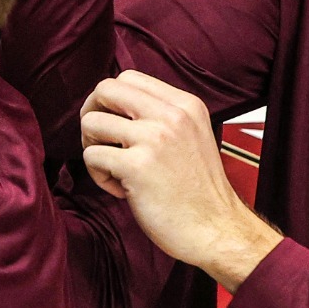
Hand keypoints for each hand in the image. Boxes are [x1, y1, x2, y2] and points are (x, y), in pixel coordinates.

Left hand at [80, 71, 281, 290]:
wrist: (217, 229)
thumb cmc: (196, 190)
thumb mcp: (189, 136)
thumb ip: (159, 116)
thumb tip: (111, 104)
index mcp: (185, 104)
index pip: (128, 77)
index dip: (109, 100)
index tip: (112, 124)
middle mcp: (172, 115)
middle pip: (105, 89)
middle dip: (91, 114)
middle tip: (100, 142)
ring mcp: (155, 139)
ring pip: (91, 123)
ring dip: (92, 148)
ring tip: (114, 170)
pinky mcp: (137, 166)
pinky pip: (91, 156)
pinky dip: (98, 176)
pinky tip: (121, 189)